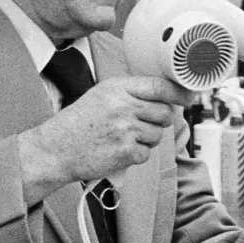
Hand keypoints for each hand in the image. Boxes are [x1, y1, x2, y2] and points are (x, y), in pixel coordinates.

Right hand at [18, 76, 196, 203]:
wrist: (54, 150)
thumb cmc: (78, 123)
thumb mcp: (101, 96)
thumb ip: (130, 93)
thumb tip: (166, 96)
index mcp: (117, 88)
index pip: (160, 86)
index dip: (179, 92)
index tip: (189, 97)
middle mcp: (124, 106)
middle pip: (165, 113)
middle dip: (158, 121)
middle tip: (137, 125)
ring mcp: (126, 129)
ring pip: (157, 135)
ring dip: (146, 139)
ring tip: (121, 138)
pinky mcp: (126, 151)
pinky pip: (147, 153)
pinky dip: (136, 155)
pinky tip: (118, 150)